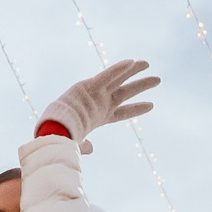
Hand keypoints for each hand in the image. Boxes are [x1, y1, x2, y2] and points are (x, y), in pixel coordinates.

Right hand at [39, 58, 159, 153]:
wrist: (54, 130)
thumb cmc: (63, 137)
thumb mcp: (77, 143)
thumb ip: (85, 147)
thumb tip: (90, 149)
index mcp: (101, 117)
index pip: (123, 112)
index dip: (136, 108)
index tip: (151, 106)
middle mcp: (101, 103)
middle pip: (126, 92)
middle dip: (141, 85)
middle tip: (158, 80)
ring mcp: (96, 94)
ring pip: (119, 79)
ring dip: (134, 71)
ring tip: (148, 64)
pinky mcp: (88, 86)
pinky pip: (106, 75)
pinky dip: (118, 69)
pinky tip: (132, 62)